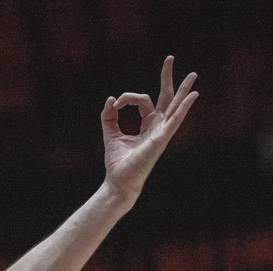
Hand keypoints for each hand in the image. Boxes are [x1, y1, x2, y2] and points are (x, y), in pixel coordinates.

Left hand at [101, 55, 198, 201]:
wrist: (118, 181)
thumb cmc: (118, 162)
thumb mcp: (110, 134)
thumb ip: (109, 117)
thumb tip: (111, 99)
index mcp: (147, 124)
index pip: (142, 101)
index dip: (127, 98)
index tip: (115, 103)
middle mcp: (157, 126)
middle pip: (166, 97)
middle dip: (167, 78)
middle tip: (170, 58)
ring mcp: (162, 132)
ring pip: (174, 106)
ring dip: (183, 90)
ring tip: (193, 74)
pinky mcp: (161, 139)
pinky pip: (175, 120)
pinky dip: (184, 107)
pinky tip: (193, 95)